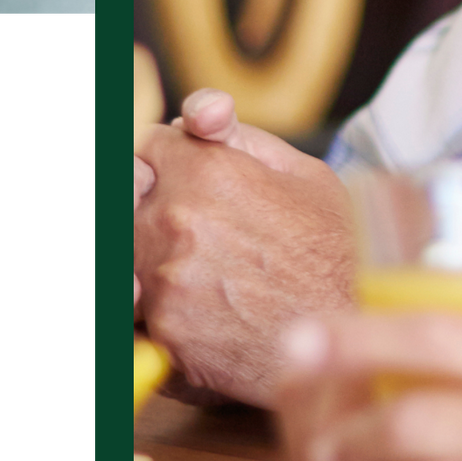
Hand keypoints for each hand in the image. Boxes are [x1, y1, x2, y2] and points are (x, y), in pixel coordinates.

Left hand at [135, 90, 355, 406]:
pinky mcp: (155, 331)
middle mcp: (174, 221)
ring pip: (124, 249)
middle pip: (125, 193)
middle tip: (183, 220)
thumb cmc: (331, 256)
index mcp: (210, 173)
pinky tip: (188, 305)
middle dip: (148, 198)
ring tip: (192, 268)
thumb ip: (244, 139)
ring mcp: (159, 279)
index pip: (150, 143)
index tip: (183, 172)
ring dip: (145, 251)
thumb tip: (197, 121)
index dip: (169, 156)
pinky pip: (129, 305)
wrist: (337, 338)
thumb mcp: (307, 176)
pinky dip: (147, 304)